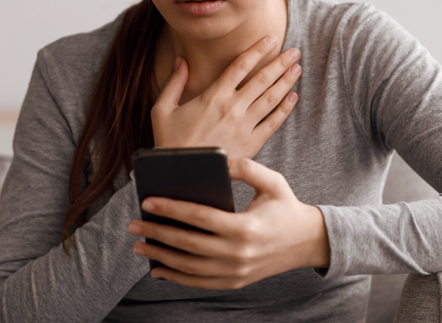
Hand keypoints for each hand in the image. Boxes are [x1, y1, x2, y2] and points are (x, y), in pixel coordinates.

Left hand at [128, 158, 329, 289]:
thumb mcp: (273, 182)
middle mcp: (238, 254)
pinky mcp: (235, 282)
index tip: (147, 201)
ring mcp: (236, 272)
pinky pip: (199, 282)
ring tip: (138, 245)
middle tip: (133, 224)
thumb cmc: (286, 207)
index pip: (199, 217)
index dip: (171, 209)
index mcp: (245, 227)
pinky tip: (157, 270)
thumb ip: (247, 168)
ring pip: (189, 267)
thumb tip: (218, 159)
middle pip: (187, 245)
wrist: (309, 243)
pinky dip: (176, 277)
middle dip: (156, 233)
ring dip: (160, 257)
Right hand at [152, 36, 301, 158]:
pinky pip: (272, 123)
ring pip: (271, 98)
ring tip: (297, 69)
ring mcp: (244, 125)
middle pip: (262, 79)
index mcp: (213, 95)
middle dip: (280, 63)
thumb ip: (174, 82)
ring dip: (286, 81)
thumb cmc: (170, 142)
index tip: (271, 39)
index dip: (257, 50)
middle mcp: (232, 107)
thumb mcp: (163, 109)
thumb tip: (181, 60)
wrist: (182, 173)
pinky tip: (293, 98)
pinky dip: (285, 109)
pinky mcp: (251, 144)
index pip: (240, 65)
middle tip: (294, 51)